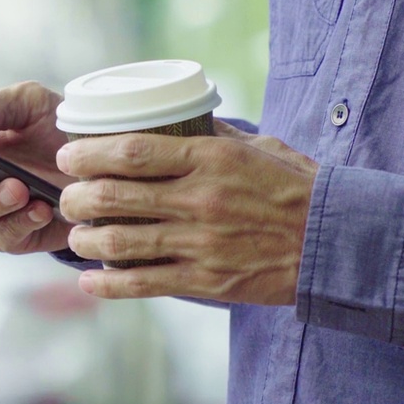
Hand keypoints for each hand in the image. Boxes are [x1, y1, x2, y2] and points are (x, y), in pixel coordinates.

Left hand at [57, 121, 318, 304]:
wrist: (336, 242)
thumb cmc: (297, 188)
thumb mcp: (258, 147)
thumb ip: (212, 134)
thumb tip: (173, 117)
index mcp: (211, 158)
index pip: (131, 152)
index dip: (88, 154)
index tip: (68, 156)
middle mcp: (200, 200)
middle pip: (114, 196)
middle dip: (76, 198)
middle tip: (67, 198)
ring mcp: (201, 244)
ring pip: (120, 243)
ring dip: (86, 240)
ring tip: (77, 236)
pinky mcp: (207, 281)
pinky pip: (144, 284)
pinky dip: (108, 286)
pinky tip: (89, 282)